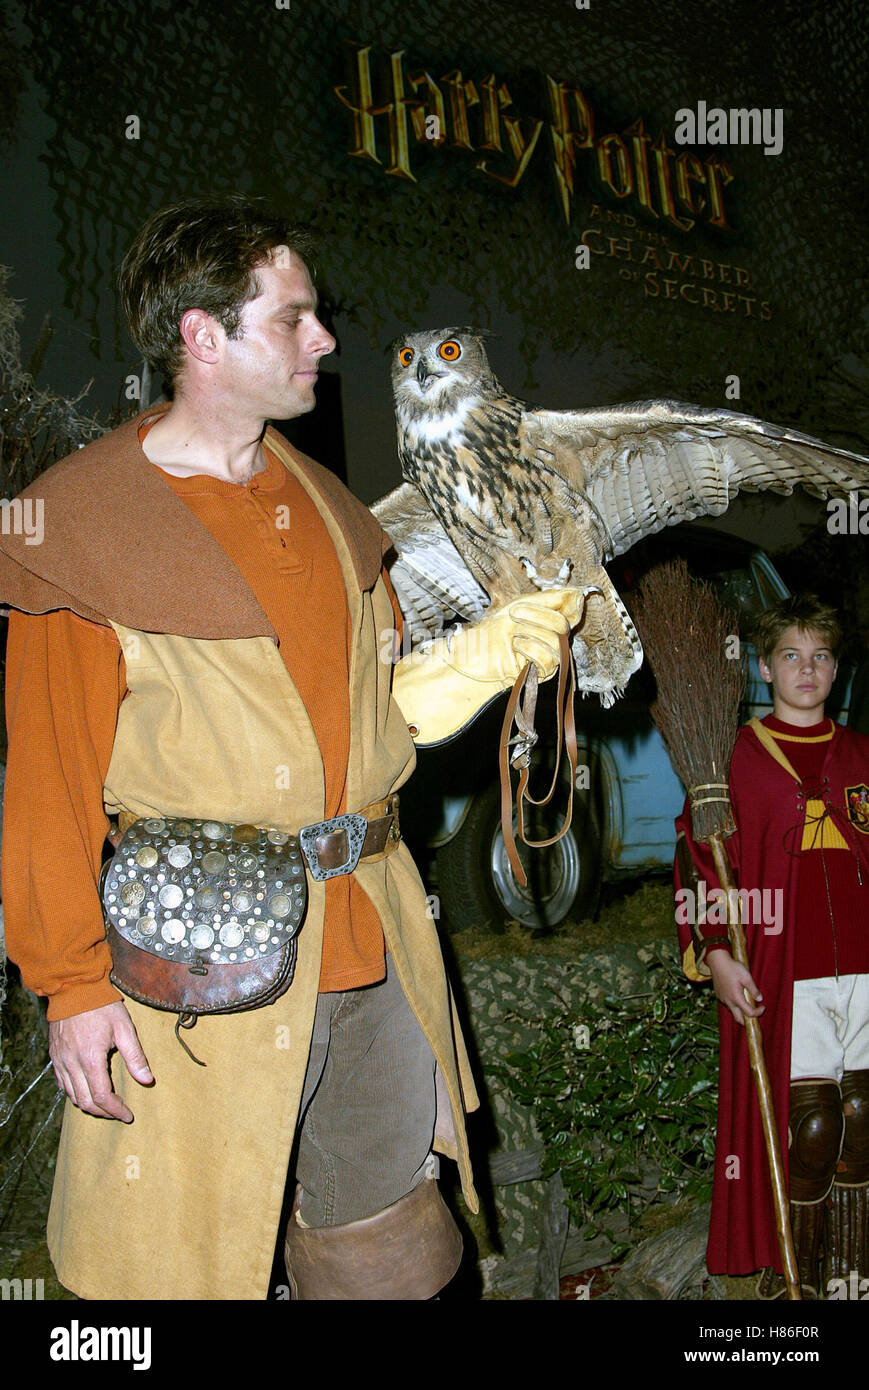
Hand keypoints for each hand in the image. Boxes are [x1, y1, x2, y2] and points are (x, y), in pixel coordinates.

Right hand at [49, 1000, 153, 1121]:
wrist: (73, 989)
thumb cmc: (102, 1006)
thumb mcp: (124, 1028)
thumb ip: (135, 1056)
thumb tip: (147, 1080)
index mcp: (91, 1059)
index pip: (102, 1097)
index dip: (115, 1110)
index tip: (127, 1115)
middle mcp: (72, 1064)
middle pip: (85, 1102)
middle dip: (103, 1112)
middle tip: (118, 1113)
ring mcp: (60, 1061)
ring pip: (71, 1096)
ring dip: (88, 1105)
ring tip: (105, 1105)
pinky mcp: (54, 1057)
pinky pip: (62, 1084)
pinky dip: (74, 1093)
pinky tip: (87, 1090)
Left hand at [444, 587, 587, 683]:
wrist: (475, 654)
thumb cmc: (492, 630)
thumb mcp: (519, 605)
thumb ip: (547, 599)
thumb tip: (575, 593)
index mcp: (550, 619)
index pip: (573, 610)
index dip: (569, 604)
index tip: (552, 600)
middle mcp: (553, 638)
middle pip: (563, 624)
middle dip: (537, 615)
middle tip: (515, 613)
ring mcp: (549, 656)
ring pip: (556, 641)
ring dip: (530, 631)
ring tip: (513, 633)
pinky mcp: (541, 673)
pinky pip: (548, 658)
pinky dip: (530, 648)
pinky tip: (516, 646)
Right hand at [707, 951, 764, 1025]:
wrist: (717, 961)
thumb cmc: (733, 968)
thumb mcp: (747, 977)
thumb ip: (754, 990)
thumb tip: (759, 999)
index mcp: (737, 998)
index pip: (749, 1013)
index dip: (758, 1012)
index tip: (763, 1007)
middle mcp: (728, 1001)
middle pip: (739, 1019)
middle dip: (748, 1020)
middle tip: (755, 1013)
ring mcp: (722, 999)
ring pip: (733, 1011)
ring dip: (741, 1011)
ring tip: (747, 1001)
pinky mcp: (719, 995)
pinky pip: (728, 1004)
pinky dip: (734, 1004)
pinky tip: (737, 995)